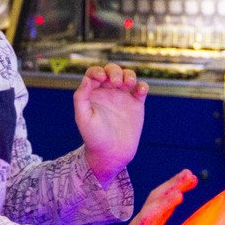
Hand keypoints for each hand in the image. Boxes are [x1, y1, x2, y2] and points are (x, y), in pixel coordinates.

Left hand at [74, 62, 148, 184]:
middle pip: (112, 71)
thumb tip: (86, 79)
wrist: (111, 154)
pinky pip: (141, 89)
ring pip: (127, 76)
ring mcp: (123, 97)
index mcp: (93, 93)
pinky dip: (142, 86)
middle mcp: (108, 92)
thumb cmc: (93, 137)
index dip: (97, 71)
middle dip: (115, 72)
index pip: (94, 73)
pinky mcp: (136, 104)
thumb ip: (81, 97)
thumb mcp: (83, 117)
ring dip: (129, 75)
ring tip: (128, 83)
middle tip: (116, 82)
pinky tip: (139, 90)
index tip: (100, 78)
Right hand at [115, 170, 193, 224]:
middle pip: (156, 201)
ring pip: (148, 218)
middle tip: (187, 177)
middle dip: (171, 187)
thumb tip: (179, 192)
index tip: (190, 174)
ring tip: (176, 196)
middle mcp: (143, 223)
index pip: (161, 195)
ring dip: (162, 206)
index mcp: (149, 217)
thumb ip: (165, 210)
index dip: (175, 183)